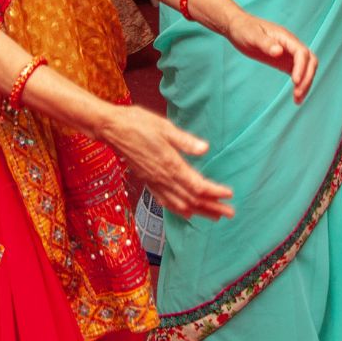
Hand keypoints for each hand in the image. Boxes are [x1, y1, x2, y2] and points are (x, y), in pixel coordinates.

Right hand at [100, 104, 233, 219]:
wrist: (112, 129)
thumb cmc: (138, 123)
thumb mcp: (164, 126)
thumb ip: (185, 140)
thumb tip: (205, 149)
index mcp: (170, 164)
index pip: (197, 185)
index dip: (214, 192)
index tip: (229, 195)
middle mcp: (162, 177)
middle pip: (191, 199)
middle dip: (211, 207)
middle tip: (229, 213)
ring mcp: (154, 181)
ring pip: (179, 204)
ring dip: (198, 211)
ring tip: (214, 217)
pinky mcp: (147, 181)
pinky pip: (164, 201)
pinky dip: (178, 209)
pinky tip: (186, 212)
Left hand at [222, 13, 316, 102]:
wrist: (238, 27)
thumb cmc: (244, 29)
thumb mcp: (252, 35)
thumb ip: (265, 43)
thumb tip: (279, 51)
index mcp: (285, 37)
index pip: (301, 52)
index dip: (302, 67)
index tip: (295, 81)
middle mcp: (291, 45)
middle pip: (310, 61)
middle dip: (307, 78)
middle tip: (297, 94)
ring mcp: (289, 54)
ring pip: (307, 69)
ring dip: (305, 84)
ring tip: (298, 101)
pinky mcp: (284, 61)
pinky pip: (297, 73)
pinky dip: (299, 85)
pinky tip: (296, 97)